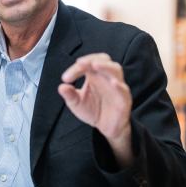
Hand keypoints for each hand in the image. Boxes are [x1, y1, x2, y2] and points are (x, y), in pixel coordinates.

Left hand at [58, 53, 133, 167]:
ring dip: (105, 66)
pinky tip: (113, 83)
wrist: (106, 127)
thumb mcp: (77, 104)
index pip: (87, 64)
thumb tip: (61, 87)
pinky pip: (123, 89)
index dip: (76, 68)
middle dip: (92, 59)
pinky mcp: (124, 98)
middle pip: (104, 59)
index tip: (65, 78)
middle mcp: (106, 77)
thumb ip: (70, 95)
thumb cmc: (93, 111)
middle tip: (80, 63)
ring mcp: (117, 86)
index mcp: (94, 75)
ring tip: (95, 65)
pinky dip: (119, 85)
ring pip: (116, 69)